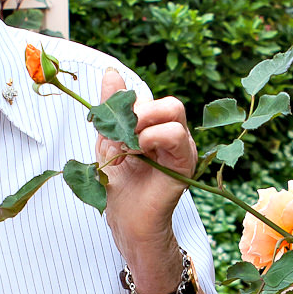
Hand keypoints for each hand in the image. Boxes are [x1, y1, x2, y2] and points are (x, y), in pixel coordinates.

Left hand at [97, 66, 196, 287]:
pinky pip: (176, 135)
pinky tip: (138, 152)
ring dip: (142, 123)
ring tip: (127, 149)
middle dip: (138, 111)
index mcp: (158, 129)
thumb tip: (112, 72)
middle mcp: (175, 136)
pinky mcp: (185, 163)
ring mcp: (183, 149)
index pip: (148, 100)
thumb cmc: (118, 185)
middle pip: (167, 102)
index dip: (124, 109)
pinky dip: (152, 136)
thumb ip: (112, 108)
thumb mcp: (109, 139)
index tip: (106, 133)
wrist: (126, 221)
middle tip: (120, 137)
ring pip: (173, 110)